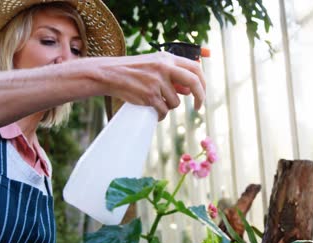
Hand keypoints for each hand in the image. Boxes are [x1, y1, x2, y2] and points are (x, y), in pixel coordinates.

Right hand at [88, 52, 205, 119]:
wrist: (110, 74)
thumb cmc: (133, 71)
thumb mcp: (154, 65)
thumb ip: (173, 75)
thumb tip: (190, 91)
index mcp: (167, 58)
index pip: (195, 68)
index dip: (203, 82)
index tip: (202, 92)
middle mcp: (164, 68)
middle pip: (193, 82)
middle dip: (200, 97)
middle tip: (198, 106)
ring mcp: (157, 82)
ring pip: (175, 102)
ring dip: (168, 106)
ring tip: (155, 101)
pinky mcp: (149, 96)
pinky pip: (163, 111)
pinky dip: (160, 114)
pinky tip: (152, 110)